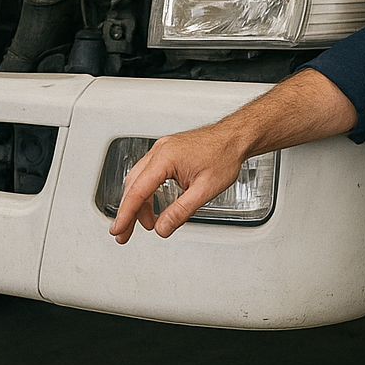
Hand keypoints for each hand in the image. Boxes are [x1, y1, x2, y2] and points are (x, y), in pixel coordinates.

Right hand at [105, 68, 359, 245]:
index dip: (124, 215)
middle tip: (123, 235)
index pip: (136, 191)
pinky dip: (150, 193)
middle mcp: (162, 149)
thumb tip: (165, 229)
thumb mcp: (209, 187)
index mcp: (166, 156)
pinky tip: (158, 209)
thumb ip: (183, 210)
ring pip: (142, 180)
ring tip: (142, 226)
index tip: (117, 233)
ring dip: (141, 204)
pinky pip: (154, 175)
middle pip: (134, 185)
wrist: (248, 128)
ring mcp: (167, 149)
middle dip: (128, 212)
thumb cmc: (232, 149)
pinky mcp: (174, 151)